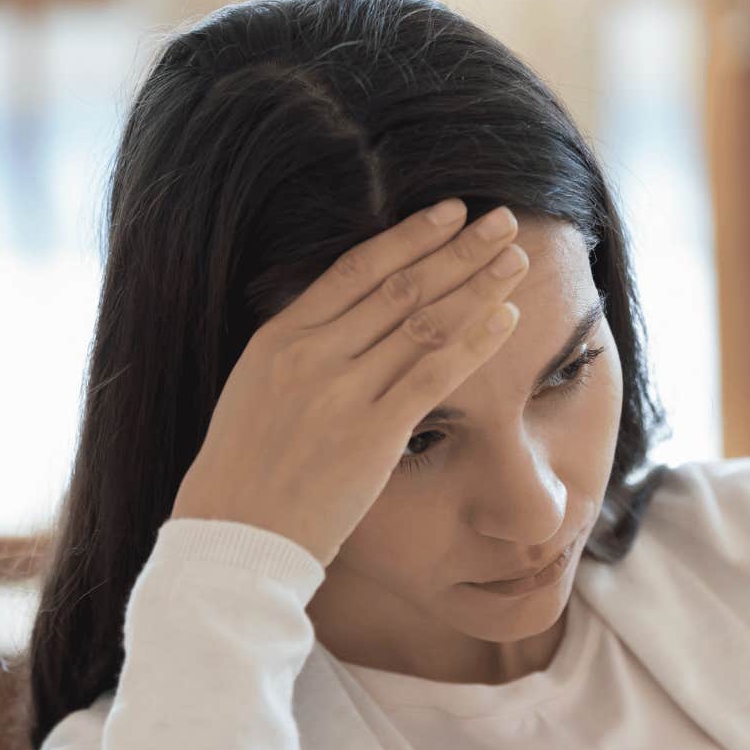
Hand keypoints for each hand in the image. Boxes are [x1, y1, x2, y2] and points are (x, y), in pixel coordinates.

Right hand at [170, 200, 527, 565]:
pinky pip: (434, 376)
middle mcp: (312, 354)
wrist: (234, 537)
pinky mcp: (372, 434)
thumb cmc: (246, 471)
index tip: (450, 212)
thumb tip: (351, 319)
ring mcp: (343, 392)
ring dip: (477, 285)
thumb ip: (302, 349)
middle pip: (400, 286)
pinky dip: (474, 342)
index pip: (356, 268)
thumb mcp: (258, 390)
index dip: (410, 236)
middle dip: (458, 249)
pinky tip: (506, 318)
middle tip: (503, 221)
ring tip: (516, 258)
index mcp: (280, 337)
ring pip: (423, 322)